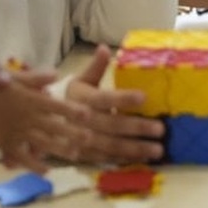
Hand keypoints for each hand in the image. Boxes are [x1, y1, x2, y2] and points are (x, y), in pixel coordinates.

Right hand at [0, 69, 91, 172]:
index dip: (73, 110)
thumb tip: (56, 74)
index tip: (89, 115)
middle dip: (73, 133)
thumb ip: (34, 77)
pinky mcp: (7, 145)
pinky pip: (24, 157)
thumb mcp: (11, 78)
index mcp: (31, 101)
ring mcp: (19, 134)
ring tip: (76, 155)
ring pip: (44, 143)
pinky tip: (46, 171)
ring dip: (60, 149)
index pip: (57, 106)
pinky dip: (35, 165)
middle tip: (90, 138)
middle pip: (55, 127)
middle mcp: (29, 118)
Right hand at [66, 45, 164, 163]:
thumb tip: (104, 48)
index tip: (144, 97)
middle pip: (112, 125)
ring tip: (158, 149)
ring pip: (111, 145)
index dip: (123, 98)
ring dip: (135, 148)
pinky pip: (107, 157)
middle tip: (160, 129)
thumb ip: (95, 66)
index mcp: (83, 99)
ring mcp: (84, 140)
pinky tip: (144, 159)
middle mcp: (84, 120)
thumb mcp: (81, 80)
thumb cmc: (72, 98)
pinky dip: (125, 159)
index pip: (105, 98)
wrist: (47, 123)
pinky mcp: (86, 154)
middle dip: (137, 128)